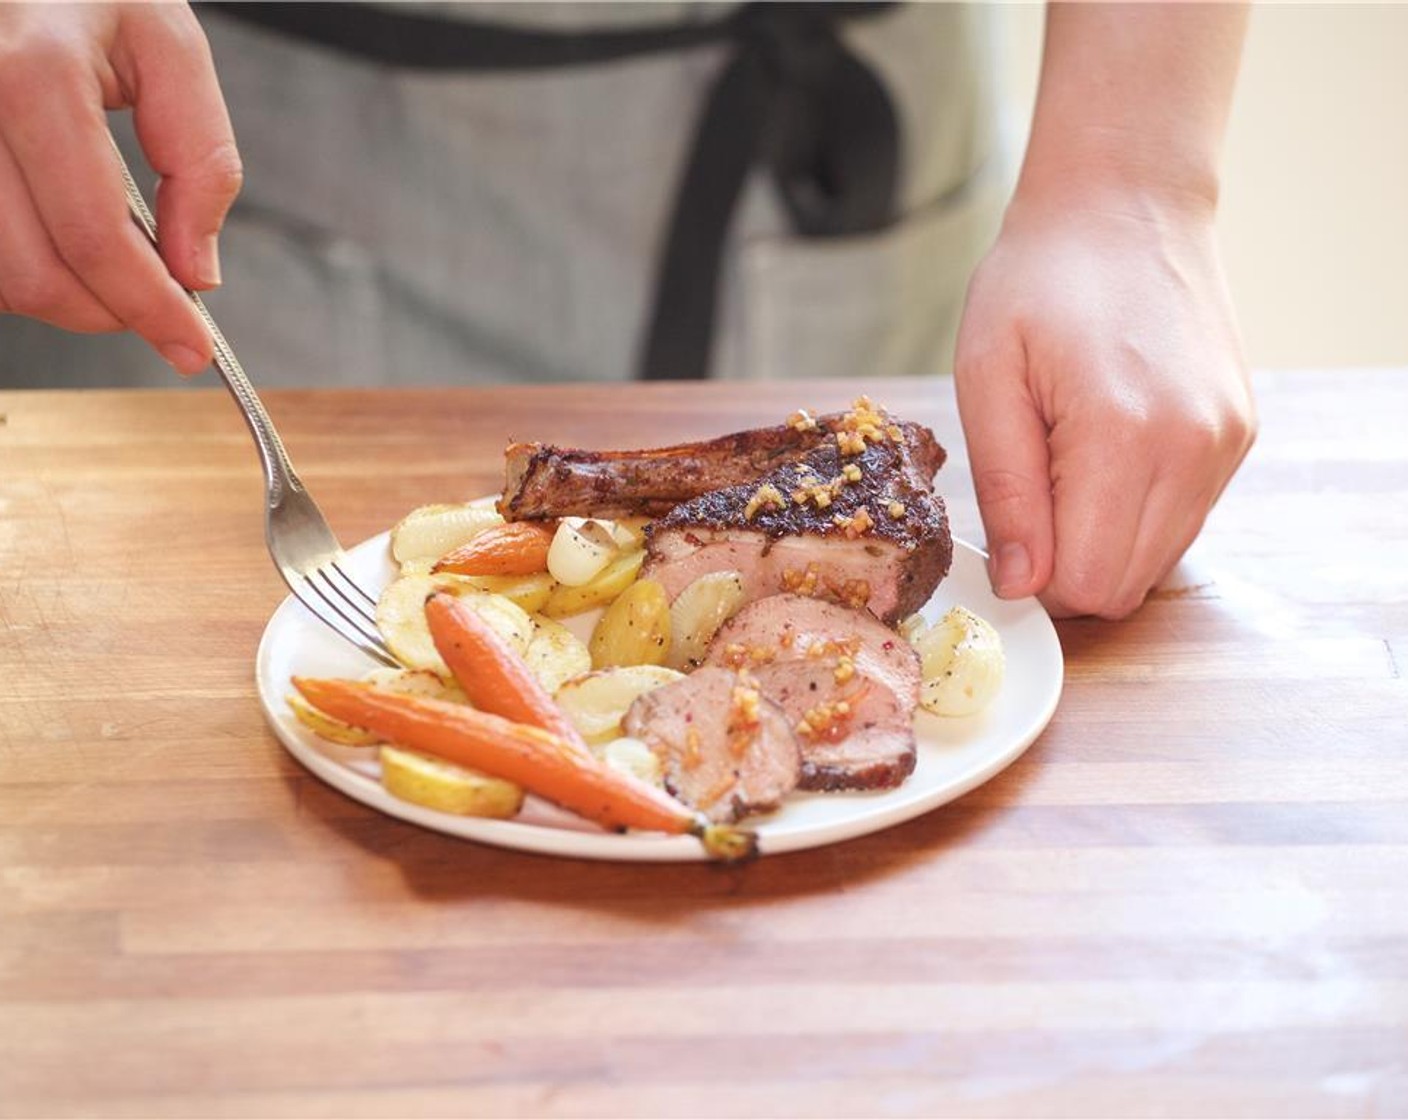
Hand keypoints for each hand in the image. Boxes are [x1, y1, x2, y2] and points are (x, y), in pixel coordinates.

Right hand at [0, 2, 240, 373]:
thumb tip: (195, 271)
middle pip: (31, 270)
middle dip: (107, 310)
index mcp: (33, 74)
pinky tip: (61, 240)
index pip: (93, 234)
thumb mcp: (169, 49)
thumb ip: (199, 160)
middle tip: (158, 305)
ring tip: (112, 262)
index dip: (149, 307)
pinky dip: (24, 266)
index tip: (192, 346)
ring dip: (63, 295)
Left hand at [954, 187, 1255, 618]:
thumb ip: (1006, 489)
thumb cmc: (1040, 279)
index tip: (1006, 535)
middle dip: (1065, 569)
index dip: (1033, 579)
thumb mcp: (989, 378)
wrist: (1125, 204)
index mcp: (1122, 436)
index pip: (1083, 582)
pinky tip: (1104, 456)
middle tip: (1029, 503)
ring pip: (1157, 561)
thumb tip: (1022, 585)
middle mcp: (1192, 449)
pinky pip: (1183, 520)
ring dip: (1102, 543)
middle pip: (1123, 585)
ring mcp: (1225, 443)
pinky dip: (1137, 515)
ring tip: (1065, 466)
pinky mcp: (1238, 435)